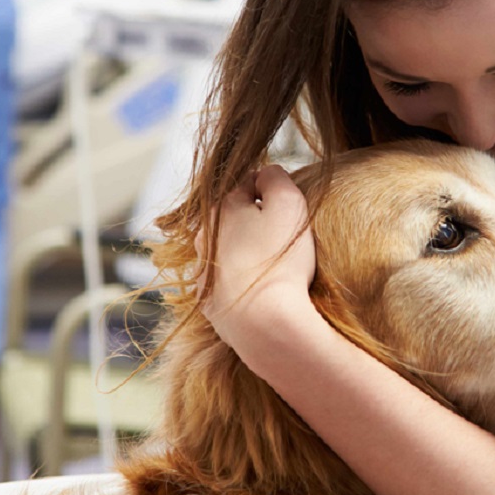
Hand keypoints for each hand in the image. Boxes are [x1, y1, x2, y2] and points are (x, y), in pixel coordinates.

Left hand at [196, 165, 317, 348]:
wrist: (264, 323)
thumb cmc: (279, 261)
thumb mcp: (288, 203)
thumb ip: (276, 177)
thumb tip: (266, 172)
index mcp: (221, 209)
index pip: (248, 184)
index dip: (272, 192)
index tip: (290, 208)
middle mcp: (204, 238)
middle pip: (235, 219)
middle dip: (257, 223)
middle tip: (286, 238)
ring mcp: (204, 273)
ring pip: (229, 252)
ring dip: (248, 253)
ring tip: (276, 268)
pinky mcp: (210, 304)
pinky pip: (228, 285)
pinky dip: (243, 284)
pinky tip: (263, 292)